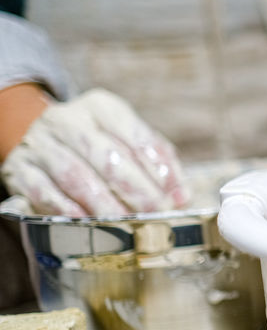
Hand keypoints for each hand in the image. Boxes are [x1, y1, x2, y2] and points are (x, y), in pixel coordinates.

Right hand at [1, 88, 189, 216]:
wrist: (36, 135)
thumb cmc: (95, 141)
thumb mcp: (126, 137)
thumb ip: (157, 162)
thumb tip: (181, 196)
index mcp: (101, 107)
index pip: (135, 135)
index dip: (158, 168)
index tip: (174, 195)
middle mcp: (67, 120)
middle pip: (108, 157)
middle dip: (137, 190)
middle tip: (156, 213)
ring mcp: (41, 144)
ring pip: (77, 177)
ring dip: (106, 205)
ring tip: (128, 222)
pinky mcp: (21, 169)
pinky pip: (46, 193)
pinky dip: (70, 210)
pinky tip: (89, 222)